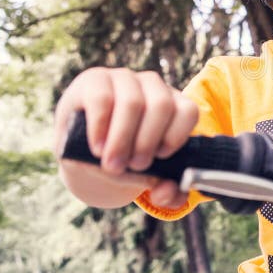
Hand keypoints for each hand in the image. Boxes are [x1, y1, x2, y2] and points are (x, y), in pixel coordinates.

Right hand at [54, 67, 198, 208]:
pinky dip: (100, 127)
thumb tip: (168, 193)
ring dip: (122, 139)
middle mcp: (153, 86)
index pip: (188, 111)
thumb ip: (166, 193)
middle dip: (147, 141)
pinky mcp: (95, 80)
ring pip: (132, 103)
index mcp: (174, 105)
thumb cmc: (126, 161)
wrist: (84, 152)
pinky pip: (102, 99)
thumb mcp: (147, 177)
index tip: (161, 157)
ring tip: (112, 163)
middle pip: (161, 105)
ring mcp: (124, 79)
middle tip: (133, 165)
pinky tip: (97, 147)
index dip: (177, 136)